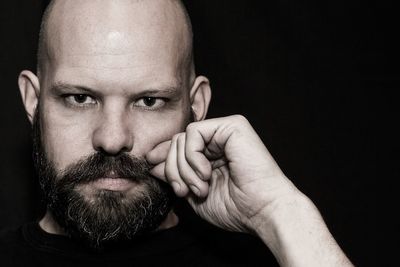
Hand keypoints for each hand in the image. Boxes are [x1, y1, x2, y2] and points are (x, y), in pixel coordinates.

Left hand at [146, 115, 298, 232]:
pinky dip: (193, 156)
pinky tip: (206, 173)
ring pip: (182, 138)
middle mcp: (218, 139)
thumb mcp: (195, 192)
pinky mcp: (232, 126)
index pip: (178, 147)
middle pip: (176, 142)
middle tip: (184, 191)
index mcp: (211, 153)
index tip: (152, 171)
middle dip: (173, 170)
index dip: (163, 158)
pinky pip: (194, 133)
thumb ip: (175, 175)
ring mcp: (225, 130)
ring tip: (201, 187)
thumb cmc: (236, 207)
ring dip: (184, 168)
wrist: (263, 211)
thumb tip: (152, 161)